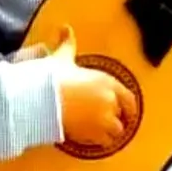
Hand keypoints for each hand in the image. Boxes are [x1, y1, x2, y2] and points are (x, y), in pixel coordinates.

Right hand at [50, 25, 136, 146]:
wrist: (41, 99)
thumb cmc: (53, 77)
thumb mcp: (62, 58)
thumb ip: (67, 44)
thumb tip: (64, 28)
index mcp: (107, 81)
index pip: (128, 98)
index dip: (129, 107)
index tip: (128, 112)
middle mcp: (110, 101)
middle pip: (122, 116)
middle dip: (115, 120)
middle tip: (108, 124)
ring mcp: (103, 119)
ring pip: (115, 131)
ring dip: (109, 133)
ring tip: (101, 135)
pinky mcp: (93, 134)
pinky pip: (104, 142)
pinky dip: (99, 142)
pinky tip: (92, 140)